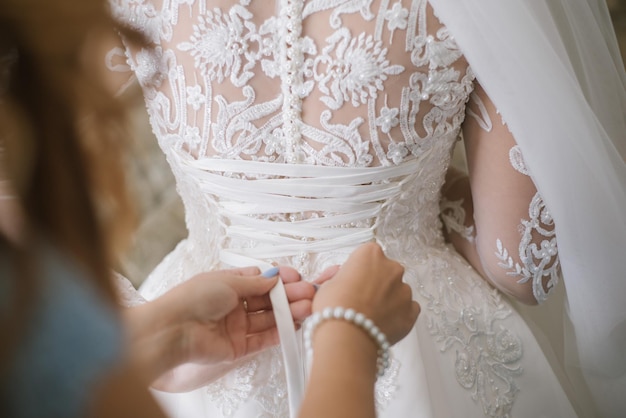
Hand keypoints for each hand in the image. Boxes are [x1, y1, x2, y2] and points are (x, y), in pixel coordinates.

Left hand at [170, 266, 314, 363]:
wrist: (174, 330)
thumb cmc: (193, 299)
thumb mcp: (228, 281)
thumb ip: (256, 282)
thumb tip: (275, 276)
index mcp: (228, 284)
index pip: (260, 280)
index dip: (278, 279)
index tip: (295, 277)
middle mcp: (232, 305)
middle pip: (267, 300)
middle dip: (289, 296)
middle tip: (307, 293)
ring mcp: (235, 326)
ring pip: (268, 318)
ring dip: (288, 313)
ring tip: (307, 308)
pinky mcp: (237, 347)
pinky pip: (262, 339)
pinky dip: (279, 333)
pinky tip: (293, 325)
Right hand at [312, 242, 419, 344]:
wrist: (347, 336)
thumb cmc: (334, 307)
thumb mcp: (328, 283)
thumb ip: (343, 278)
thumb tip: (345, 283)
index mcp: (371, 254)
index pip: (367, 256)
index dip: (357, 270)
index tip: (350, 282)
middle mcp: (392, 267)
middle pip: (385, 271)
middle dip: (376, 283)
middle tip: (360, 300)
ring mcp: (405, 290)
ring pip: (398, 291)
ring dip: (387, 300)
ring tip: (370, 316)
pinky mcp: (412, 312)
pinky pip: (408, 309)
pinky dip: (398, 315)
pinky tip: (383, 323)